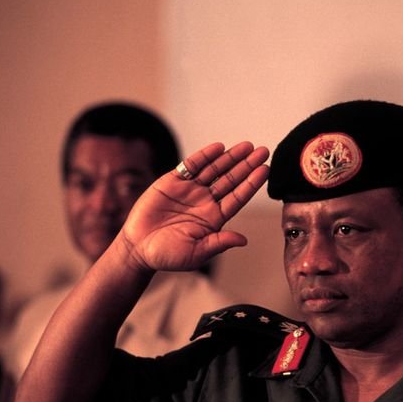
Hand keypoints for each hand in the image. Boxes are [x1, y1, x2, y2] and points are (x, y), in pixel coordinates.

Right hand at [121, 141, 269, 271]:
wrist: (138, 247)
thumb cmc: (167, 255)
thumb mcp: (196, 253)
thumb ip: (218, 243)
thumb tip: (243, 240)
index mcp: (214, 218)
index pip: (238, 197)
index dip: (251, 183)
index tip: (265, 170)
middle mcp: (205, 201)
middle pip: (231, 179)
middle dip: (246, 165)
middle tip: (262, 151)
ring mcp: (190, 190)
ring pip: (214, 169)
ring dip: (230, 157)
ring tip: (246, 146)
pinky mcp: (172, 182)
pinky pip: (191, 165)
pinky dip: (205, 156)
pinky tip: (218, 148)